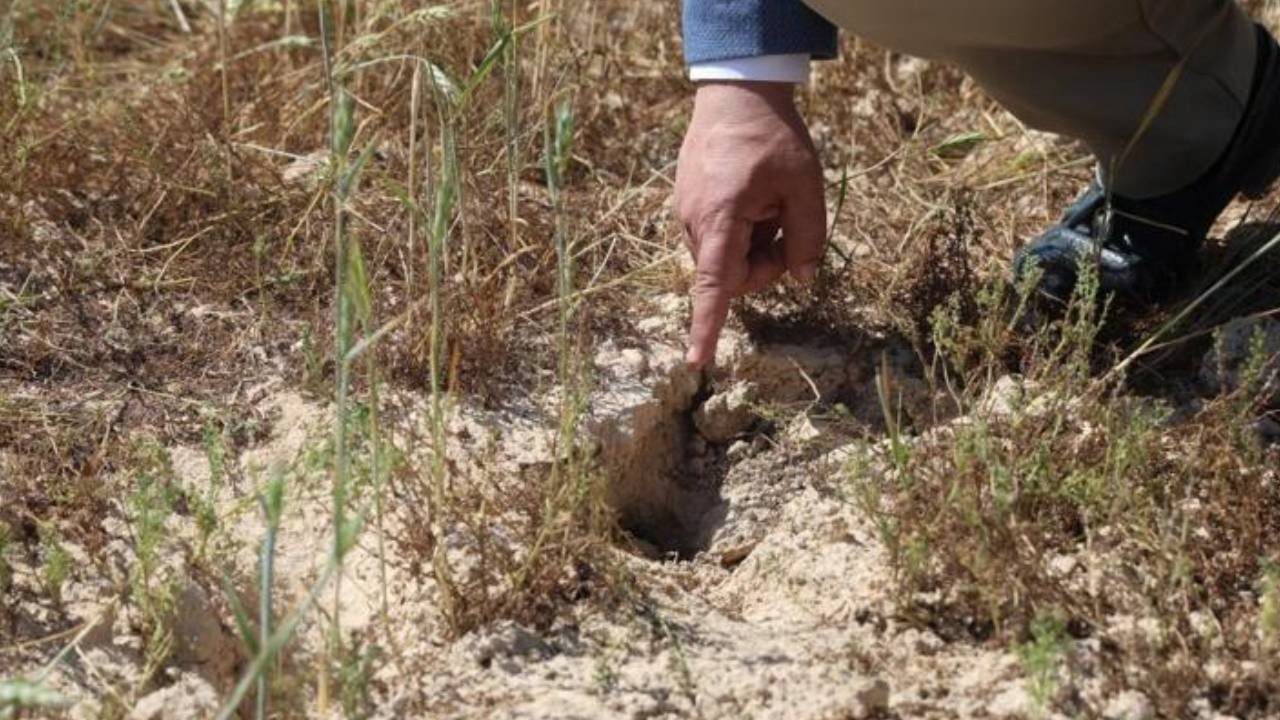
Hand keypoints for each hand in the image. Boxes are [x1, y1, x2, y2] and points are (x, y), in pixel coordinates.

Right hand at [675, 81, 825, 368]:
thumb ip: (808, 237)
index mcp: (721, 218)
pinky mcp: (687, 206)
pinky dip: (740, 230)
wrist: (735, 91)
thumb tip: (805, 280)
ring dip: (753, 246)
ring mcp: (686, 213)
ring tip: (769, 203)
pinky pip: (716, 238)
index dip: (707, 326)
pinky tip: (753, 197)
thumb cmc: (773, 136)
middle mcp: (694, 222)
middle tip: (788, 228)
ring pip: (725, 258)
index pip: (715, 285)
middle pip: (731, 276)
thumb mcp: (806, 185)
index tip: (697, 362)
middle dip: (763, 266)